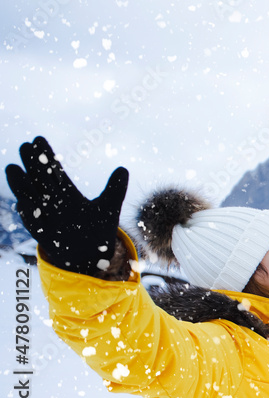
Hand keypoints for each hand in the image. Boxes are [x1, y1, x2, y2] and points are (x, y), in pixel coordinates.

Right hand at [5, 136, 128, 273]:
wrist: (92, 255)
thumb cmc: (97, 230)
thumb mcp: (109, 208)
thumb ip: (115, 189)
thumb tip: (123, 169)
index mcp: (66, 193)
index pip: (53, 170)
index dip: (46, 155)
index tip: (38, 139)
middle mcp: (53, 202)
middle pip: (39, 179)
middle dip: (32, 164)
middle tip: (25, 146)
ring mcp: (46, 217)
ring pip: (29, 198)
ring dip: (21, 185)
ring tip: (12, 169)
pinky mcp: (44, 234)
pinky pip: (33, 223)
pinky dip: (28, 214)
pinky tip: (22, 202)